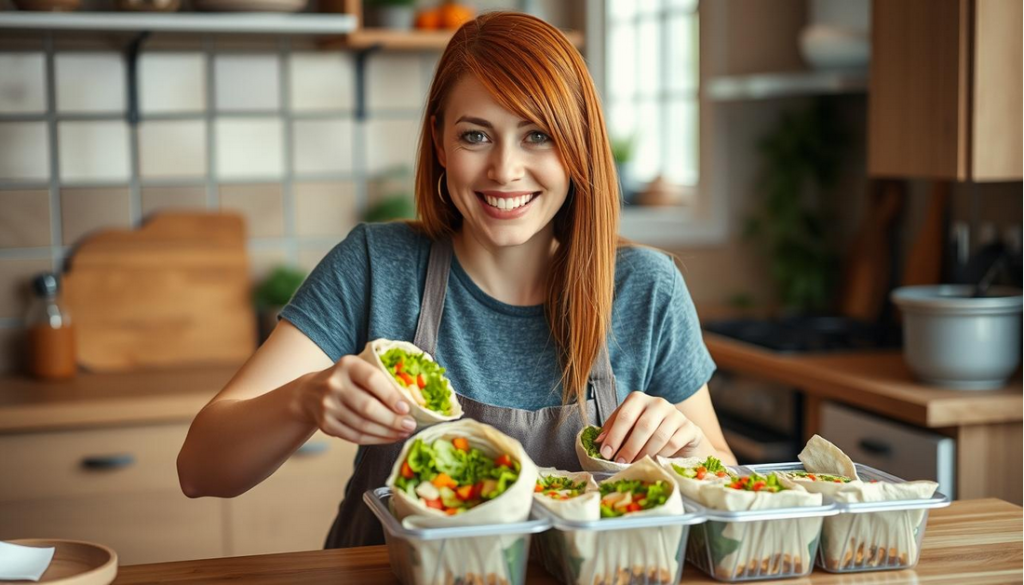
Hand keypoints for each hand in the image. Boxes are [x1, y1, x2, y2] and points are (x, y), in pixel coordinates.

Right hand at [297, 355, 417, 444]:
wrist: (311, 393)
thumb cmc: (348, 380)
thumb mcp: (360, 369)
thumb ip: (382, 378)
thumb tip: (414, 397)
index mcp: (348, 365)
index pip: (372, 380)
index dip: (391, 396)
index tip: (407, 408)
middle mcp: (334, 384)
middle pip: (368, 407)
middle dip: (393, 420)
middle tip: (410, 425)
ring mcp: (328, 406)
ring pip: (362, 425)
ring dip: (387, 433)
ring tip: (403, 433)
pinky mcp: (326, 425)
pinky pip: (355, 437)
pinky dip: (375, 439)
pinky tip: (389, 438)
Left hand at [596, 391, 707, 463]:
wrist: (680, 436)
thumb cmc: (647, 432)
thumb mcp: (628, 428)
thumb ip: (613, 431)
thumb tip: (597, 442)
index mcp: (639, 399)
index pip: (625, 415)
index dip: (614, 435)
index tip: (605, 453)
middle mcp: (658, 402)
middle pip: (643, 426)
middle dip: (629, 447)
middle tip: (619, 463)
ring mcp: (676, 414)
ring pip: (659, 436)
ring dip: (644, 453)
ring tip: (635, 464)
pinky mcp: (689, 427)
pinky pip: (674, 443)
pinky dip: (661, 454)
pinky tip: (653, 460)